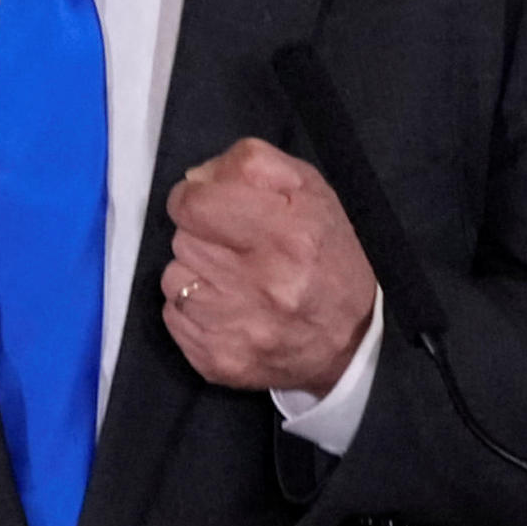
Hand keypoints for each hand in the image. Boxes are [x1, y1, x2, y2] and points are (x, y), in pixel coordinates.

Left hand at [160, 138, 375, 395]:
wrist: (352, 341)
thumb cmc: (326, 255)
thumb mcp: (309, 192)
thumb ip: (249, 166)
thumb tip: (194, 178)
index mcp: (288, 236)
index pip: (192, 204)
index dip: (196, 199)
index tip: (212, 206)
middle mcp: (262, 285)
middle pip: (182, 238)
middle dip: (202, 236)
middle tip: (236, 247)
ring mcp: (237, 328)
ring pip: (174, 277)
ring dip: (196, 272)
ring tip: (234, 279)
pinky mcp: (217, 359)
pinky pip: (173, 316)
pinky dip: (192, 308)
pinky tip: (228, 308)